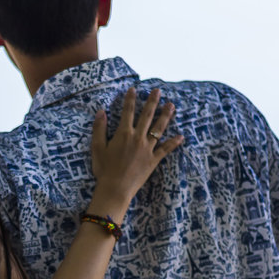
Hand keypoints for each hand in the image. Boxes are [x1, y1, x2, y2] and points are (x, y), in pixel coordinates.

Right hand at [89, 87, 182, 218]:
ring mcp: (147, 149)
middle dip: (152, 102)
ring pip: (159, 129)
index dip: (131, 99)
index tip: (134, 89)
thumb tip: (101, 111)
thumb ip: (99, 128)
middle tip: (158, 91)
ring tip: (171, 105)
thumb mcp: (97, 148)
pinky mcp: (154, 160)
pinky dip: (173, 143)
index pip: (128, 112)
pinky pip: (166, 149)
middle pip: (147, 116)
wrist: (115, 189)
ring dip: (165, 116)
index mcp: (123, 134)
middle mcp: (138, 138)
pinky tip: (181, 137)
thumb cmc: (104, 169)